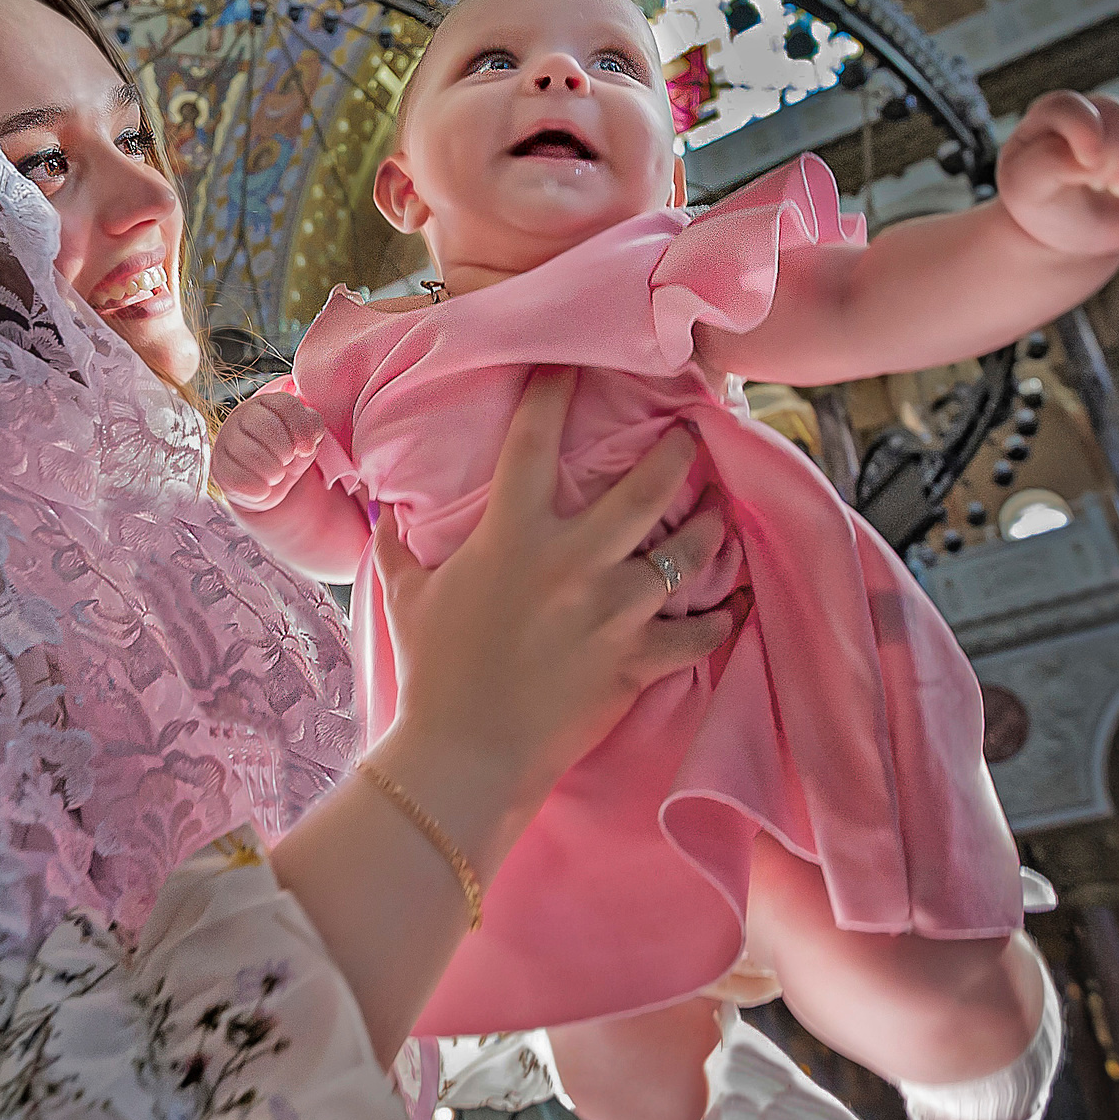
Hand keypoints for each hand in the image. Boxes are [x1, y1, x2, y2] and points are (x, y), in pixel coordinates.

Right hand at [210, 386, 325, 511]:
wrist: (267, 485)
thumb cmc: (286, 454)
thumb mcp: (305, 438)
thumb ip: (312, 426)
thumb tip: (307, 439)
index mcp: (265, 404)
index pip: (285, 404)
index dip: (301, 428)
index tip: (306, 448)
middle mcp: (241, 417)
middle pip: (264, 425)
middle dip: (284, 450)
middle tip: (287, 460)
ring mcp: (226, 441)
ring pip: (250, 453)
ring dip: (273, 471)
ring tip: (276, 475)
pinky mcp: (219, 468)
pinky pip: (239, 478)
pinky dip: (259, 488)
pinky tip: (264, 487)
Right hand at [373, 368, 743, 830]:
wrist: (465, 754)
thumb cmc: (432, 672)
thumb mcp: (405, 598)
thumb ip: (397, 549)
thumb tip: (383, 516)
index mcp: (512, 535)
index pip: (535, 441)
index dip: (553, 393)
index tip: (569, 366)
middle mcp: (572, 562)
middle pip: (646, 487)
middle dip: (676, 452)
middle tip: (690, 436)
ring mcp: (611, 612)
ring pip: (685, 553)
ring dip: (710, 529)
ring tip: (720, 511)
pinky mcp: (635, 662)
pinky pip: (698, 634)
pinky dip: (721, 620)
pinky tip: (735, 605)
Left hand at [996, 91, 1118, 258]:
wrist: (1071, 231)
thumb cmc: (1043, 206)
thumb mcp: (1026, 190)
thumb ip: (1048, 164)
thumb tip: (1091, 156)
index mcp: (1051, 115)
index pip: (1070, 107)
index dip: (1085, 131)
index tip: (1089, 167)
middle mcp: (1092, 110)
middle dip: (1114, 160)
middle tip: (1100, 186)